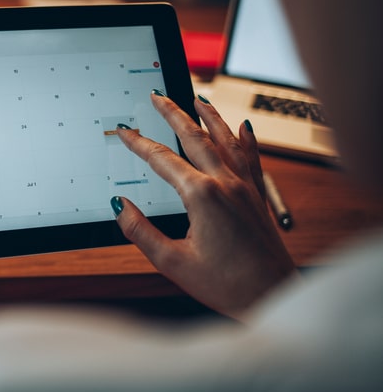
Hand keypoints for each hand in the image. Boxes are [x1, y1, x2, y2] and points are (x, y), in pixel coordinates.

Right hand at [113, 92, 295, 318]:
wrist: (273, 296)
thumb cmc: (226, 284)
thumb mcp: (171, 262)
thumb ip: (139, 231)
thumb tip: (118, 205)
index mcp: (201, 196)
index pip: (162, 159)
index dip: (138, 142)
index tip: (123, 130)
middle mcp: (225, 183)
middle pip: (194, 136)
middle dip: (173, 112)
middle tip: (157, 95)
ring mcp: (246, 186)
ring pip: (225, 139)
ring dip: (208, 115)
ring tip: (196, 98)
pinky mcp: (258, 196)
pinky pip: (251, 156)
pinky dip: (245, 137)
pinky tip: (243, 125)